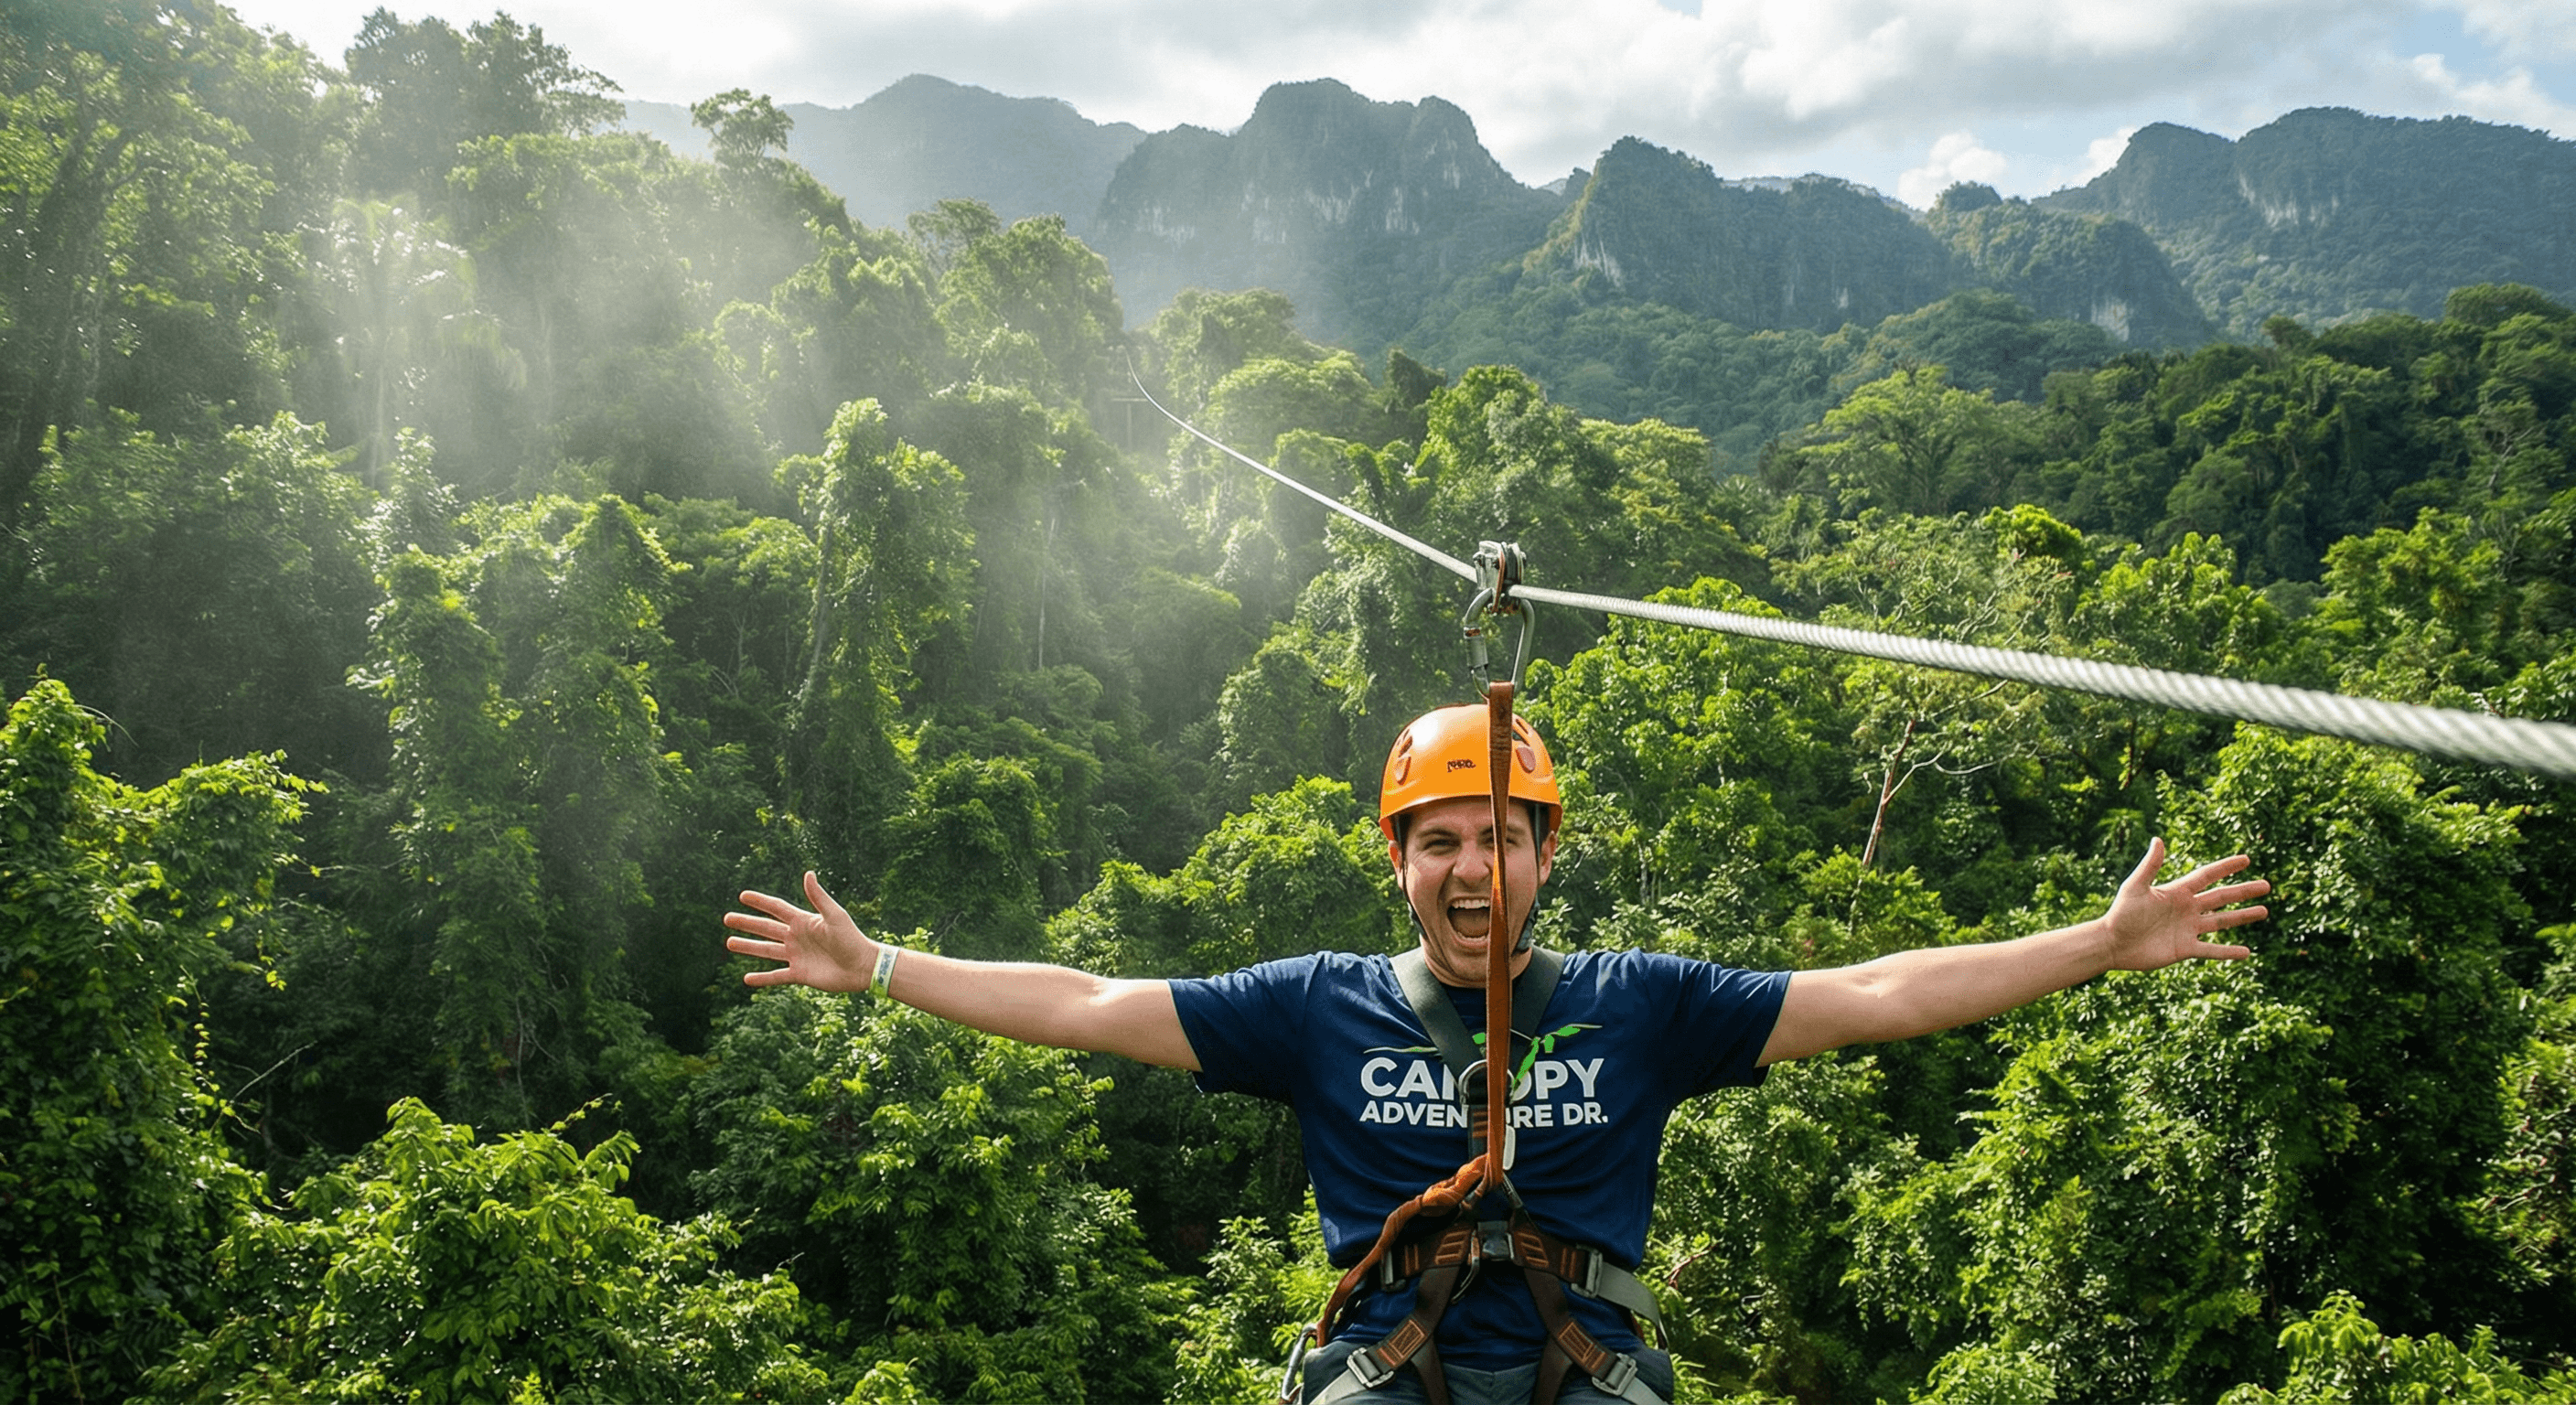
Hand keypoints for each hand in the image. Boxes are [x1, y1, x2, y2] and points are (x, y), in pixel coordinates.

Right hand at [724, 871, 873, 990]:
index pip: (777, 908)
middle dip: (747, 923)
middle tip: (727, 918)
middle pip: (766, 928)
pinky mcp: (799, 974)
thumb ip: (819, 897)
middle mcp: (797, 937)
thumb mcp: (834, 916)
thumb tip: (808, 873)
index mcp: (804, 921)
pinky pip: (776, 976)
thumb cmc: (852, 938)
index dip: (760, 902)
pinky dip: (762, 978)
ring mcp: (797, 956)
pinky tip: (747, 979)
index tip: (743, 895)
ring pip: (767, 951)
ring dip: (748, 947)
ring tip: (729, 943)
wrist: (863, 967)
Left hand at [2100, 838, 2269, 970]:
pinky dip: (2228, 952)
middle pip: (2221, 897)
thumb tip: (2158, 839)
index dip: (2226, 868)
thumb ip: (2150, 866)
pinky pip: (2211, 950)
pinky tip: (2246, 952)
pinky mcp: (2185, 949)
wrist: (2111, 943)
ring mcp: (2187, 929)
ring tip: (2264, 911)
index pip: (2207, 876)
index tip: (2246, 860)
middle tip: (2266, 885)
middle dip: (2243, 891)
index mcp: (2177, 892)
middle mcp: (2186, 909)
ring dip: (2242, 917)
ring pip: (2222, 921)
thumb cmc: (2121, 913)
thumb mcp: (2135, 887)